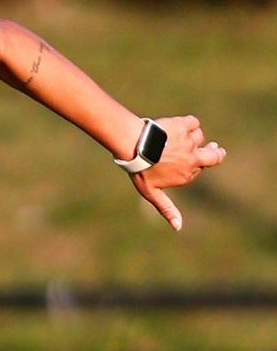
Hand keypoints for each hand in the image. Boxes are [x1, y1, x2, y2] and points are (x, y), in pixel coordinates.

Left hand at [132, 115, 226, 230]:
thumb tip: (179, 228)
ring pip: (198, 136)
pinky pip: (193, 122)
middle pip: (215, 155)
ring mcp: (190, 143)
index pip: (199, 168)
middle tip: (216, 148)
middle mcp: (193, 159)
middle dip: (216, 152)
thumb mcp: (151, 193)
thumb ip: (166, 208)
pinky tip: (176, 126)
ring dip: (189, 136)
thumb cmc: (140, 171)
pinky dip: (187, 123)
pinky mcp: (185, 126)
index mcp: (188, 174)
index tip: (194, 160)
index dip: (196, 164)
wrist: (134, 147)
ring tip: (173, 137)